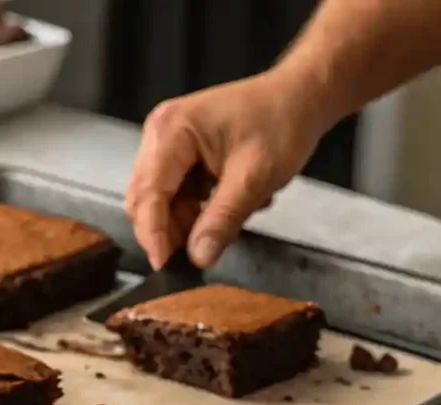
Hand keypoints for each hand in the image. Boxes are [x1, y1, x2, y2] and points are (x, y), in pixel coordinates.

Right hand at [125, 71, 326, 268]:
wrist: (300, 96)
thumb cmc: (281, 122)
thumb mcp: (255, 177)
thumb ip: (222, 219)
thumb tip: (198, 257)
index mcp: (170, 131)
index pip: (149, 193)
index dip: (154, 233)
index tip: (164, 266)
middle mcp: (159, 135)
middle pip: (145, 198)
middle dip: (167, 230)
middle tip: (196, 255)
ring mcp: (165, 144)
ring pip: (158, 201)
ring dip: (183, 222)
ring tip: (222, 225)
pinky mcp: (176, 155)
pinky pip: (173, 194)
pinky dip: (192, 211)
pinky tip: (222, 209)